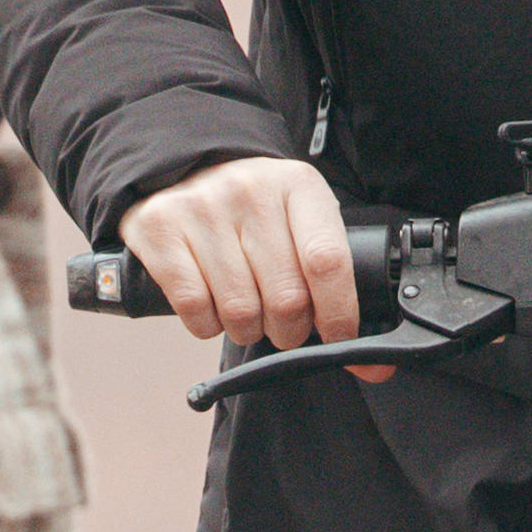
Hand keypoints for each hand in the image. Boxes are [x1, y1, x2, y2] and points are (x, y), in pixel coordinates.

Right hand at [119, 155, 358, 352]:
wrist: (184, 165)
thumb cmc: (254, 209)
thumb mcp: (299, 219)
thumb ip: (331, 278)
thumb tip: (371, 365)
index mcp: (298, 186)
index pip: (328, 262)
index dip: (338, 315)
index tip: (340, 340)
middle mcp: (251, 192)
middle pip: (286, 298)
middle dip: (290, 331)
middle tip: (284, 326)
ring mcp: (202, 209)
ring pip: (240, 312)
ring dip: (247, 330)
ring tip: (246, 311)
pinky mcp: (159, 230)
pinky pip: (194, 309)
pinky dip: (207, 324)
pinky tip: (212, 305)